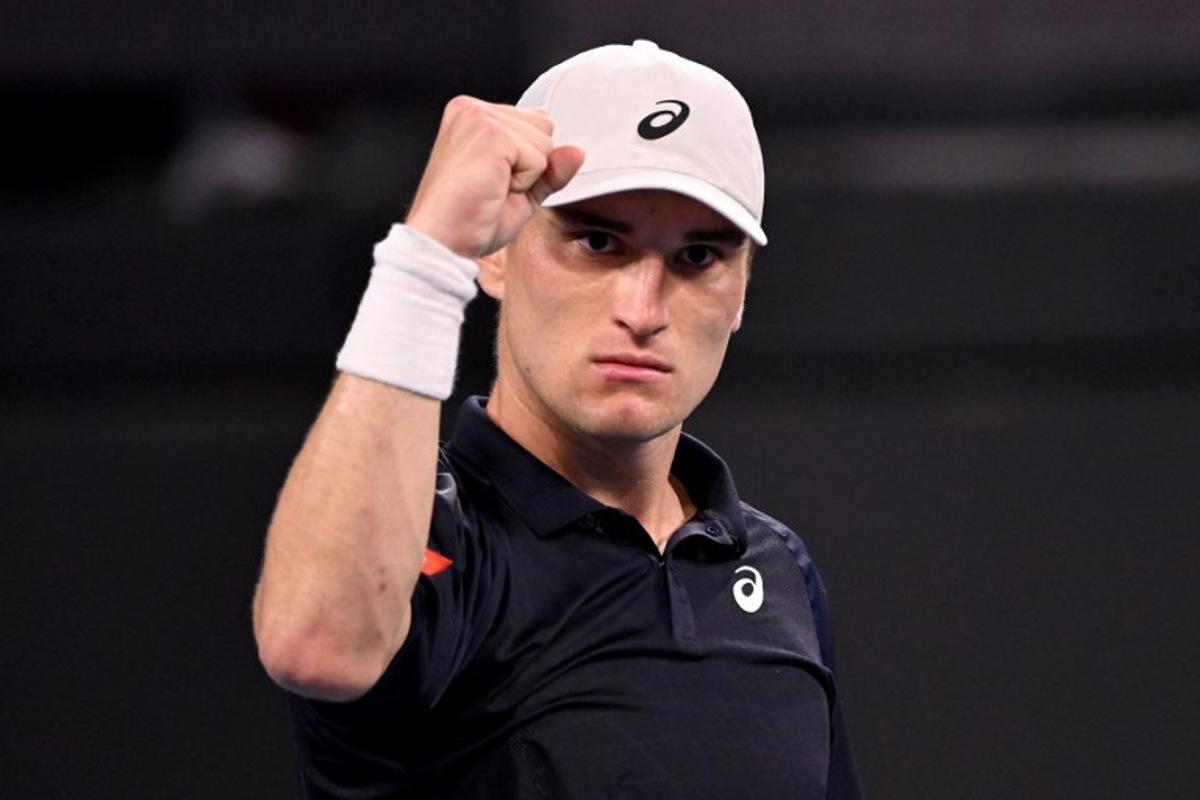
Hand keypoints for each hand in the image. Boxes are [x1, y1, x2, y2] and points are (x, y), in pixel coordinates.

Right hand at [405, 96, 585, 258]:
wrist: (442, 242)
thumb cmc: (469, 221)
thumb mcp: (522, 193)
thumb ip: (549, 169)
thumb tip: (578, 151)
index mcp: (472, 115)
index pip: (534, 123)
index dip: (528, 161)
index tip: (494, 182)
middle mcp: (472, 108)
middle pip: (544, 126)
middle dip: (530, 166)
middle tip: (493, 188)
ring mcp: (480, 117)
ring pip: (545, 143)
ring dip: (527, 177)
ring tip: (491, 189)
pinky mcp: (491, 133)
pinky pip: (539, 159)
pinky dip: (524, 183)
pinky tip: (493, 190)